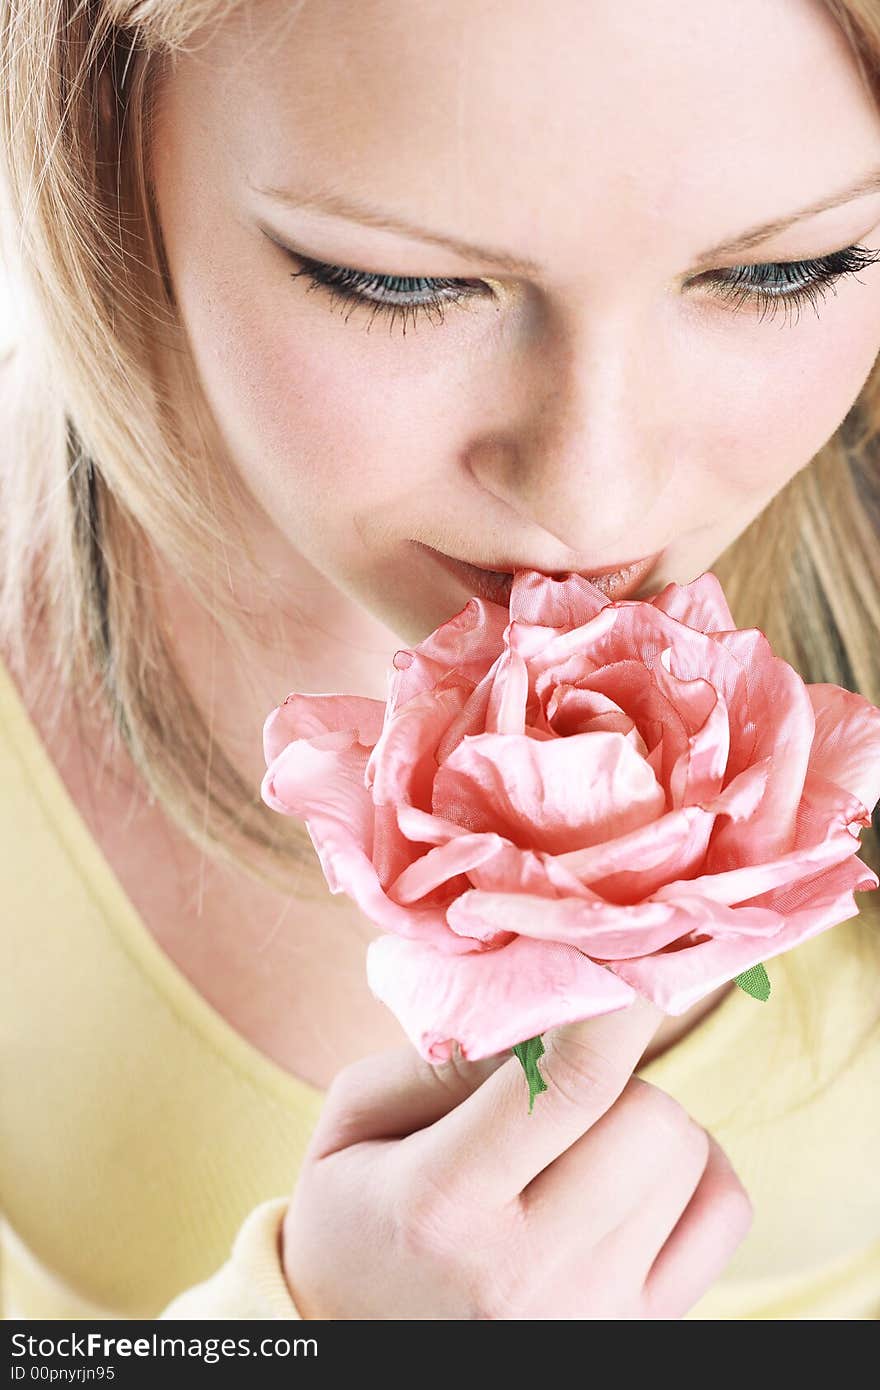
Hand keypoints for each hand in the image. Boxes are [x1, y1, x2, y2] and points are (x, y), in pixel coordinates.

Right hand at [280, 997, 752, 1318]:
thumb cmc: (354, 1220)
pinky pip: (724, 1206)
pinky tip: (628, 1176)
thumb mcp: (351, 1123)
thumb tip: (540, 1000)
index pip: (572, 1080)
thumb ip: (436, 1055)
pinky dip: (689, 1169)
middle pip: (649, 1114)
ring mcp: (595, 1312)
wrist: (359, 1348)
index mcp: (443, 1204)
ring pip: (688, 1151)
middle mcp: (529, 1271)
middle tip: (559, 1079)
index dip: (616, 1002)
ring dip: (643, 1118)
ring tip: (579, 1139)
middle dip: (612, 1070)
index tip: (630, 950)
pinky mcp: (640, 1331)